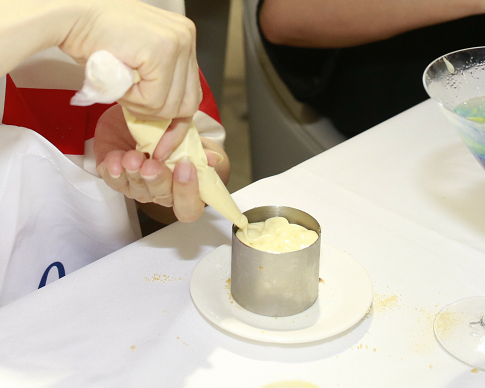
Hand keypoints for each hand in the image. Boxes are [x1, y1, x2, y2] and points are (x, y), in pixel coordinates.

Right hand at [61, 0, 200, 120]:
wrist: (69, 18)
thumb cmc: (97, 40)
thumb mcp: (140, 64)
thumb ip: (161, 84)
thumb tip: (174, 122)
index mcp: (184, 39)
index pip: (192, 93)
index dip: (177, 121)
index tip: (163, 143)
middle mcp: (186, 37)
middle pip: (188, 103)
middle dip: (159, 116)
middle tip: (134, 108)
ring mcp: (178, 42)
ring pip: (171, 105)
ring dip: (142, 108)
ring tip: (122, 89)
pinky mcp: (162, 52)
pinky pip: (154, 100)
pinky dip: (132, 101)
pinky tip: (119, 84)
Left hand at [94, 105, 227, 222]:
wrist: (135, 115)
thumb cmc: (163, 130)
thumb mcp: (184, 134)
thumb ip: (197, 148)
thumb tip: (213, 159)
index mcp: (180, 187)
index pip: (189, 208)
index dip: (188, 194)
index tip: (186, 167)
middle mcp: (159, 191)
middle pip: (162, 197)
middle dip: (158, 180)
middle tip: (153, 164)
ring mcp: (136, 187)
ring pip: (136, 189)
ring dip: (135, 173)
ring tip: (133, 156)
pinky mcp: (113, 177)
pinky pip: (112, 181)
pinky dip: (113, 170)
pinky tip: (116, 159)